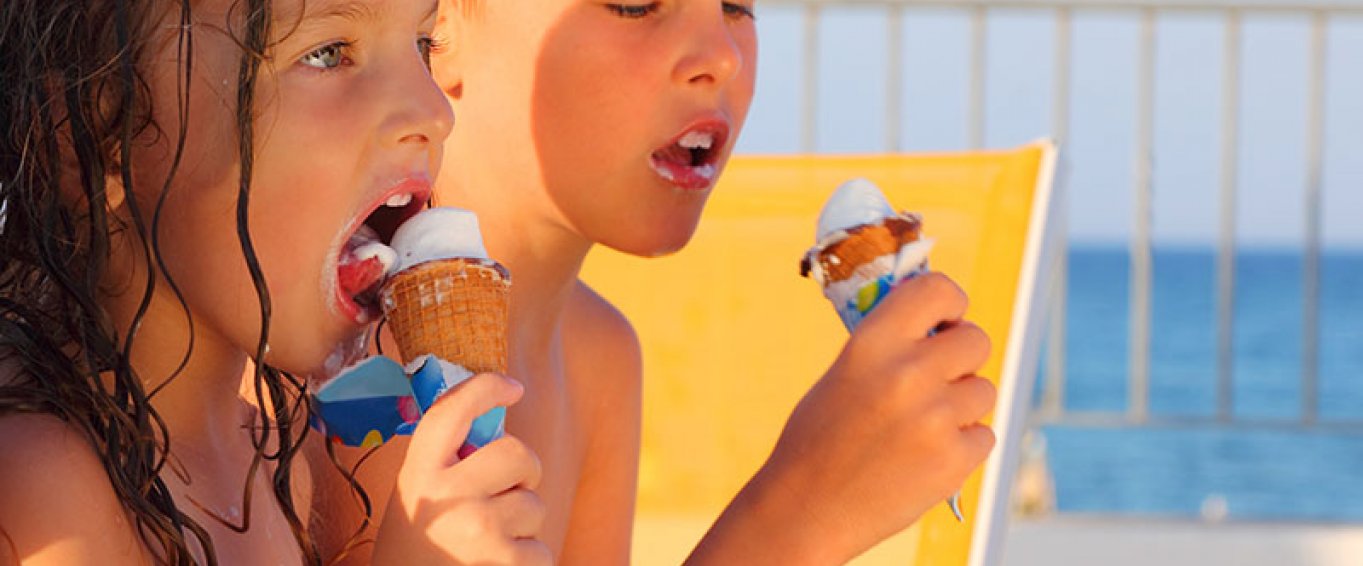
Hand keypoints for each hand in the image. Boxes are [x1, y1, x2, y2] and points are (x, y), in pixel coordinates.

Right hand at [371, 373, 550, 565]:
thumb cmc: (416, 550)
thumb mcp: (416, 499)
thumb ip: (448, 464)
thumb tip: (501, 424)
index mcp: (419, 472)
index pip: (451, 410)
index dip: (486, 388)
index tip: (512, 387)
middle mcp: (445, 493)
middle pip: (518, 453)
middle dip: (525, 474)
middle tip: (506, 495)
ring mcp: (476, 526)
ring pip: (535, 505)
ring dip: (523, 526)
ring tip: (489, 544)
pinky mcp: (502, 559)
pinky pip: (540, 549)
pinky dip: (527, 563)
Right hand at [691, 272, 996, 563]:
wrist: (805, 509)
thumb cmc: (818, 439)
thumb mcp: (844, 373)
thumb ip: (891, 345)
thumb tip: (938, 323)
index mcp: (874, 341)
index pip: (938, 290)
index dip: (950, 304)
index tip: (945, 320)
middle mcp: (909, 372)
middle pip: (976, 341)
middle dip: (962, 358)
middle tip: (938, 377)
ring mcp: (936, 418)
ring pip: (984, 391)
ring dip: (962, 405)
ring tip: (921, 426)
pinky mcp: (953, 460)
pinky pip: (983, 436)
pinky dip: (963, 446)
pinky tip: (925, 456)